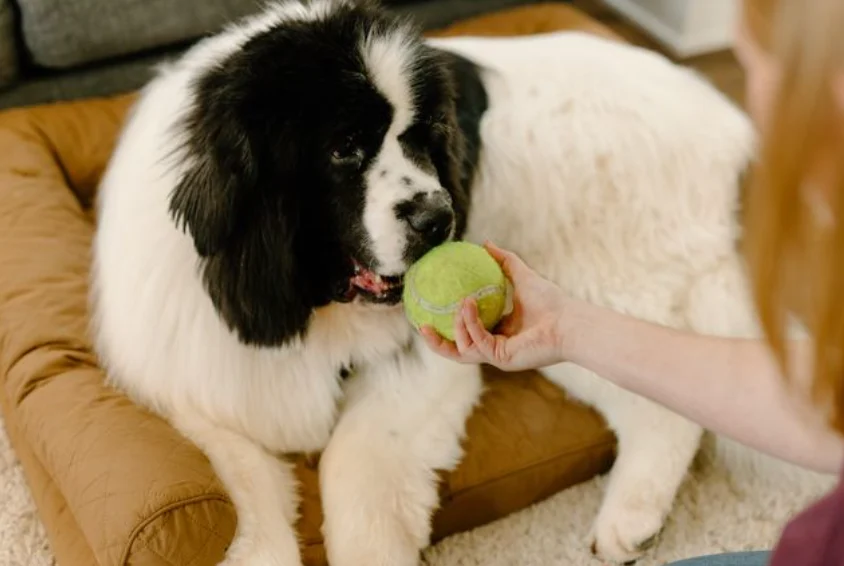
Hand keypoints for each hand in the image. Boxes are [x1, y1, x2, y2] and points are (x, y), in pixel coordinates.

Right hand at [420, 241, 570, 371]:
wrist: (568, 320)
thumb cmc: (551, 302)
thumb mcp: (521, 275)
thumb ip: (503, 261)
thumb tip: (485, 243)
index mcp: (497, 333)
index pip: (465, 334)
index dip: (445, 327)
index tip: (428, 312)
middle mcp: (494, 348)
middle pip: (456, 350)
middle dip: (436, 342)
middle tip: (421, 324)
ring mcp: (496, 356)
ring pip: (463, 348)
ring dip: (457, 326)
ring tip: (458, 303)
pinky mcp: (501, 358)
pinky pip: (477, 342)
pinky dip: (471, 324)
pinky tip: (468, 306)